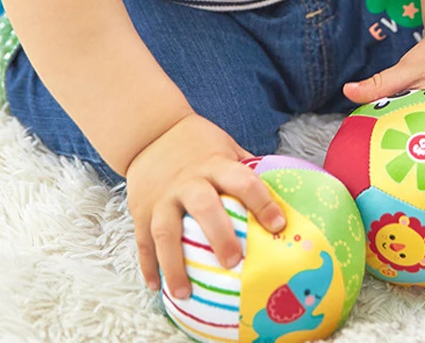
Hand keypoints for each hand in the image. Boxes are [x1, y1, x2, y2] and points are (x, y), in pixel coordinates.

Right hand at [125, 113, 286, 296]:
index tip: (279, 225)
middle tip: (233, 263)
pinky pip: (143, 241)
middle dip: (219, 235)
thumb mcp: (226, 146)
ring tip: (186, 293)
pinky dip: (149, 266)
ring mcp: (162, 197)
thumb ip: (247, 168)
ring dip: (174, 264)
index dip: (262, 202)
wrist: (150, 131)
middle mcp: (188, 181)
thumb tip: (283, 192)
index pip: (243, 181)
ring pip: (165, 232)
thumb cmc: (198, 143)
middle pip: (204, 208)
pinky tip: (158, 288)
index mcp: (214, 165)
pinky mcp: (141, 210)